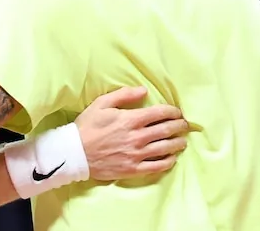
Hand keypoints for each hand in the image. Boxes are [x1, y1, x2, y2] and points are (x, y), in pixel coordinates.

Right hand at [75, 86, 190, 180]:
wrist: (75, 153)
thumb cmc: (87, 126)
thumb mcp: (102, 104)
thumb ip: (124, 95)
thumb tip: (143, 90)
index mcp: (131, 119)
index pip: (161, 113)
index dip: (173, 112)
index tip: (177, 112)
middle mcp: (138, 137)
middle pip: (168, 130)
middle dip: (180, 126)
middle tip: (185, 125)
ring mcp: (137, 154)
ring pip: (166, 148)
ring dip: (178, 143)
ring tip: (182, 141)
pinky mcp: (133, 169)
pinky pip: (157, 166)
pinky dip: (168, 161)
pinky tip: (172, 158)